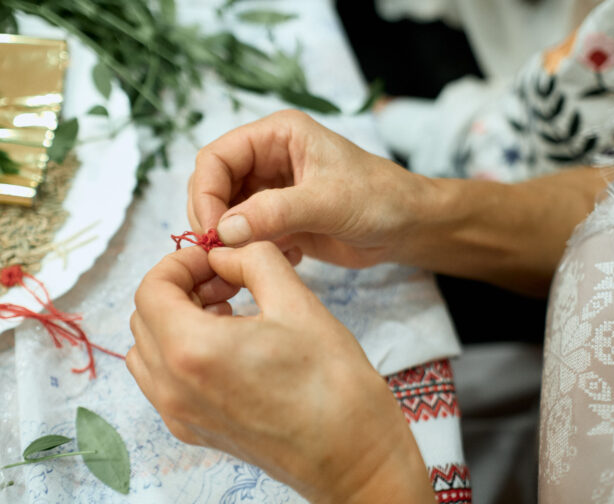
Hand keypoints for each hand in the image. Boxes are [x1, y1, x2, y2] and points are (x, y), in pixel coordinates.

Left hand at [128, 243, 437, 503]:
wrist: (354, 459)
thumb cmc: (334, 386)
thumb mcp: (297, 302)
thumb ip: (253, 260)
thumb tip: (225, 252)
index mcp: (192, 351)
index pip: (152, 289)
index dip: (180, 262)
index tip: (213, 258)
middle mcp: (174, 388)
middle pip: (144, 317)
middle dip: (180, 287)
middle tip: (226, 278)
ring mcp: (181, 415)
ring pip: (148, 350)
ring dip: (175, 319)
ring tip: (225, 309)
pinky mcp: (195, 431)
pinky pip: (163, 381)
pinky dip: (179, 352)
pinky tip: (227, 343)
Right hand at [187, 109, 438, 267]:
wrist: (408, 227)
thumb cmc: (378, 198)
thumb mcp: (327, 202)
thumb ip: (275, 213)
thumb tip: (224, 231)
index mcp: (277, 135)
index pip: (216, 157)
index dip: (206, 193)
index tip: (212, 231)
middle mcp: (268, 159)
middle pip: (214, 186)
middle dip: (213, 219)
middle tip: (221, 253)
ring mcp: (270, 190)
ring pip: (226, 214)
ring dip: (231, 239)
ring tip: (252, 258)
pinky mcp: (277, 219)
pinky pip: (246, 234)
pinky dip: (252, 250)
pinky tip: (287, 257)